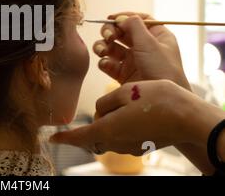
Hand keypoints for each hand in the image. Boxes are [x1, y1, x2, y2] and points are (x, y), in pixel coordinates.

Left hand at [50, 80, 202, 154]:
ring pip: (110, 134)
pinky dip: (123, 126)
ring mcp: (130, 146)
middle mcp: (117, 142)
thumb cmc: (156, 100)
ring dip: (110, 122)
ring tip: (126, 105)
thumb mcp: (124, 92)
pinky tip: (136, 113)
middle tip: (108, 105)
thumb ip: (105, 102)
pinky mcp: (142, 146)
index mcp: (108, 129)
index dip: (64, 138)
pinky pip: (124, 136)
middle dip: (95, 121)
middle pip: (95, 133)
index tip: (52, 138)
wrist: (187, 117)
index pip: (79, 136)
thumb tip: (101, 111)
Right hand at [92, 12, 189, 89]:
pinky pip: (109, 64)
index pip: (139, 20)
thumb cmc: (162, 70)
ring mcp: (134, 61)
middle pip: (122, 32)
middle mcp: (145, 47)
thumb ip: (134, 26)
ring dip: (103, 46)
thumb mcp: (149, 43)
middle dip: (111, 32)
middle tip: (107, 36)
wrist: (161, 101)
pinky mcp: (124, 75)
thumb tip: (121, 17)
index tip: (111, 18)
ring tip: (102, 50)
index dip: (124, 17)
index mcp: (157, 37)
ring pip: (112, 47)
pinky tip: (106, 64)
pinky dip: (104, 62)